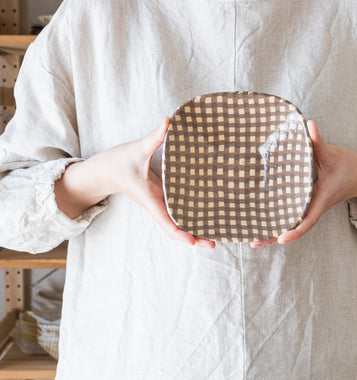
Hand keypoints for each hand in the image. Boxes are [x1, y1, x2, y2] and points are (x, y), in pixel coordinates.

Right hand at [55, 117, 214, 248]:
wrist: (104, 171)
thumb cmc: (118, 163)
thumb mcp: (137, 149)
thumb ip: (155, 136)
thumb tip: (168, 121)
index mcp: (151, 200)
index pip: (166, 223)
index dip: (180, 233)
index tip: (193, 242)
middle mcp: (157, 205)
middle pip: (176, 229)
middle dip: (194, 238)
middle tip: (214, 245)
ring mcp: (160, 204)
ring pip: (178, 223)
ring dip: (194, 230)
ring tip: (215, 237)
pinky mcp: (162, 199)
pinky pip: (177, 213)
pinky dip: (190, 219)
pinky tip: (205, 218)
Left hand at [250, 120, 356, 247]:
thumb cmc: (346, 166)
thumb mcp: (332, 154)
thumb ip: (319, 142)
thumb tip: (309, 125)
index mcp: (320, 201)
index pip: (307, 221)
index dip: (294, 231)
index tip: (281, 239)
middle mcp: (312, 208)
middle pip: (292, 227)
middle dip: (273, 236)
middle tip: (253, 243)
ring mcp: (307, 207)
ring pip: (288, 223)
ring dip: (271, 230)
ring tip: (250, 239)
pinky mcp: (304, 203)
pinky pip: (289, 214)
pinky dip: (276, 219)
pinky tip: (259, 221)